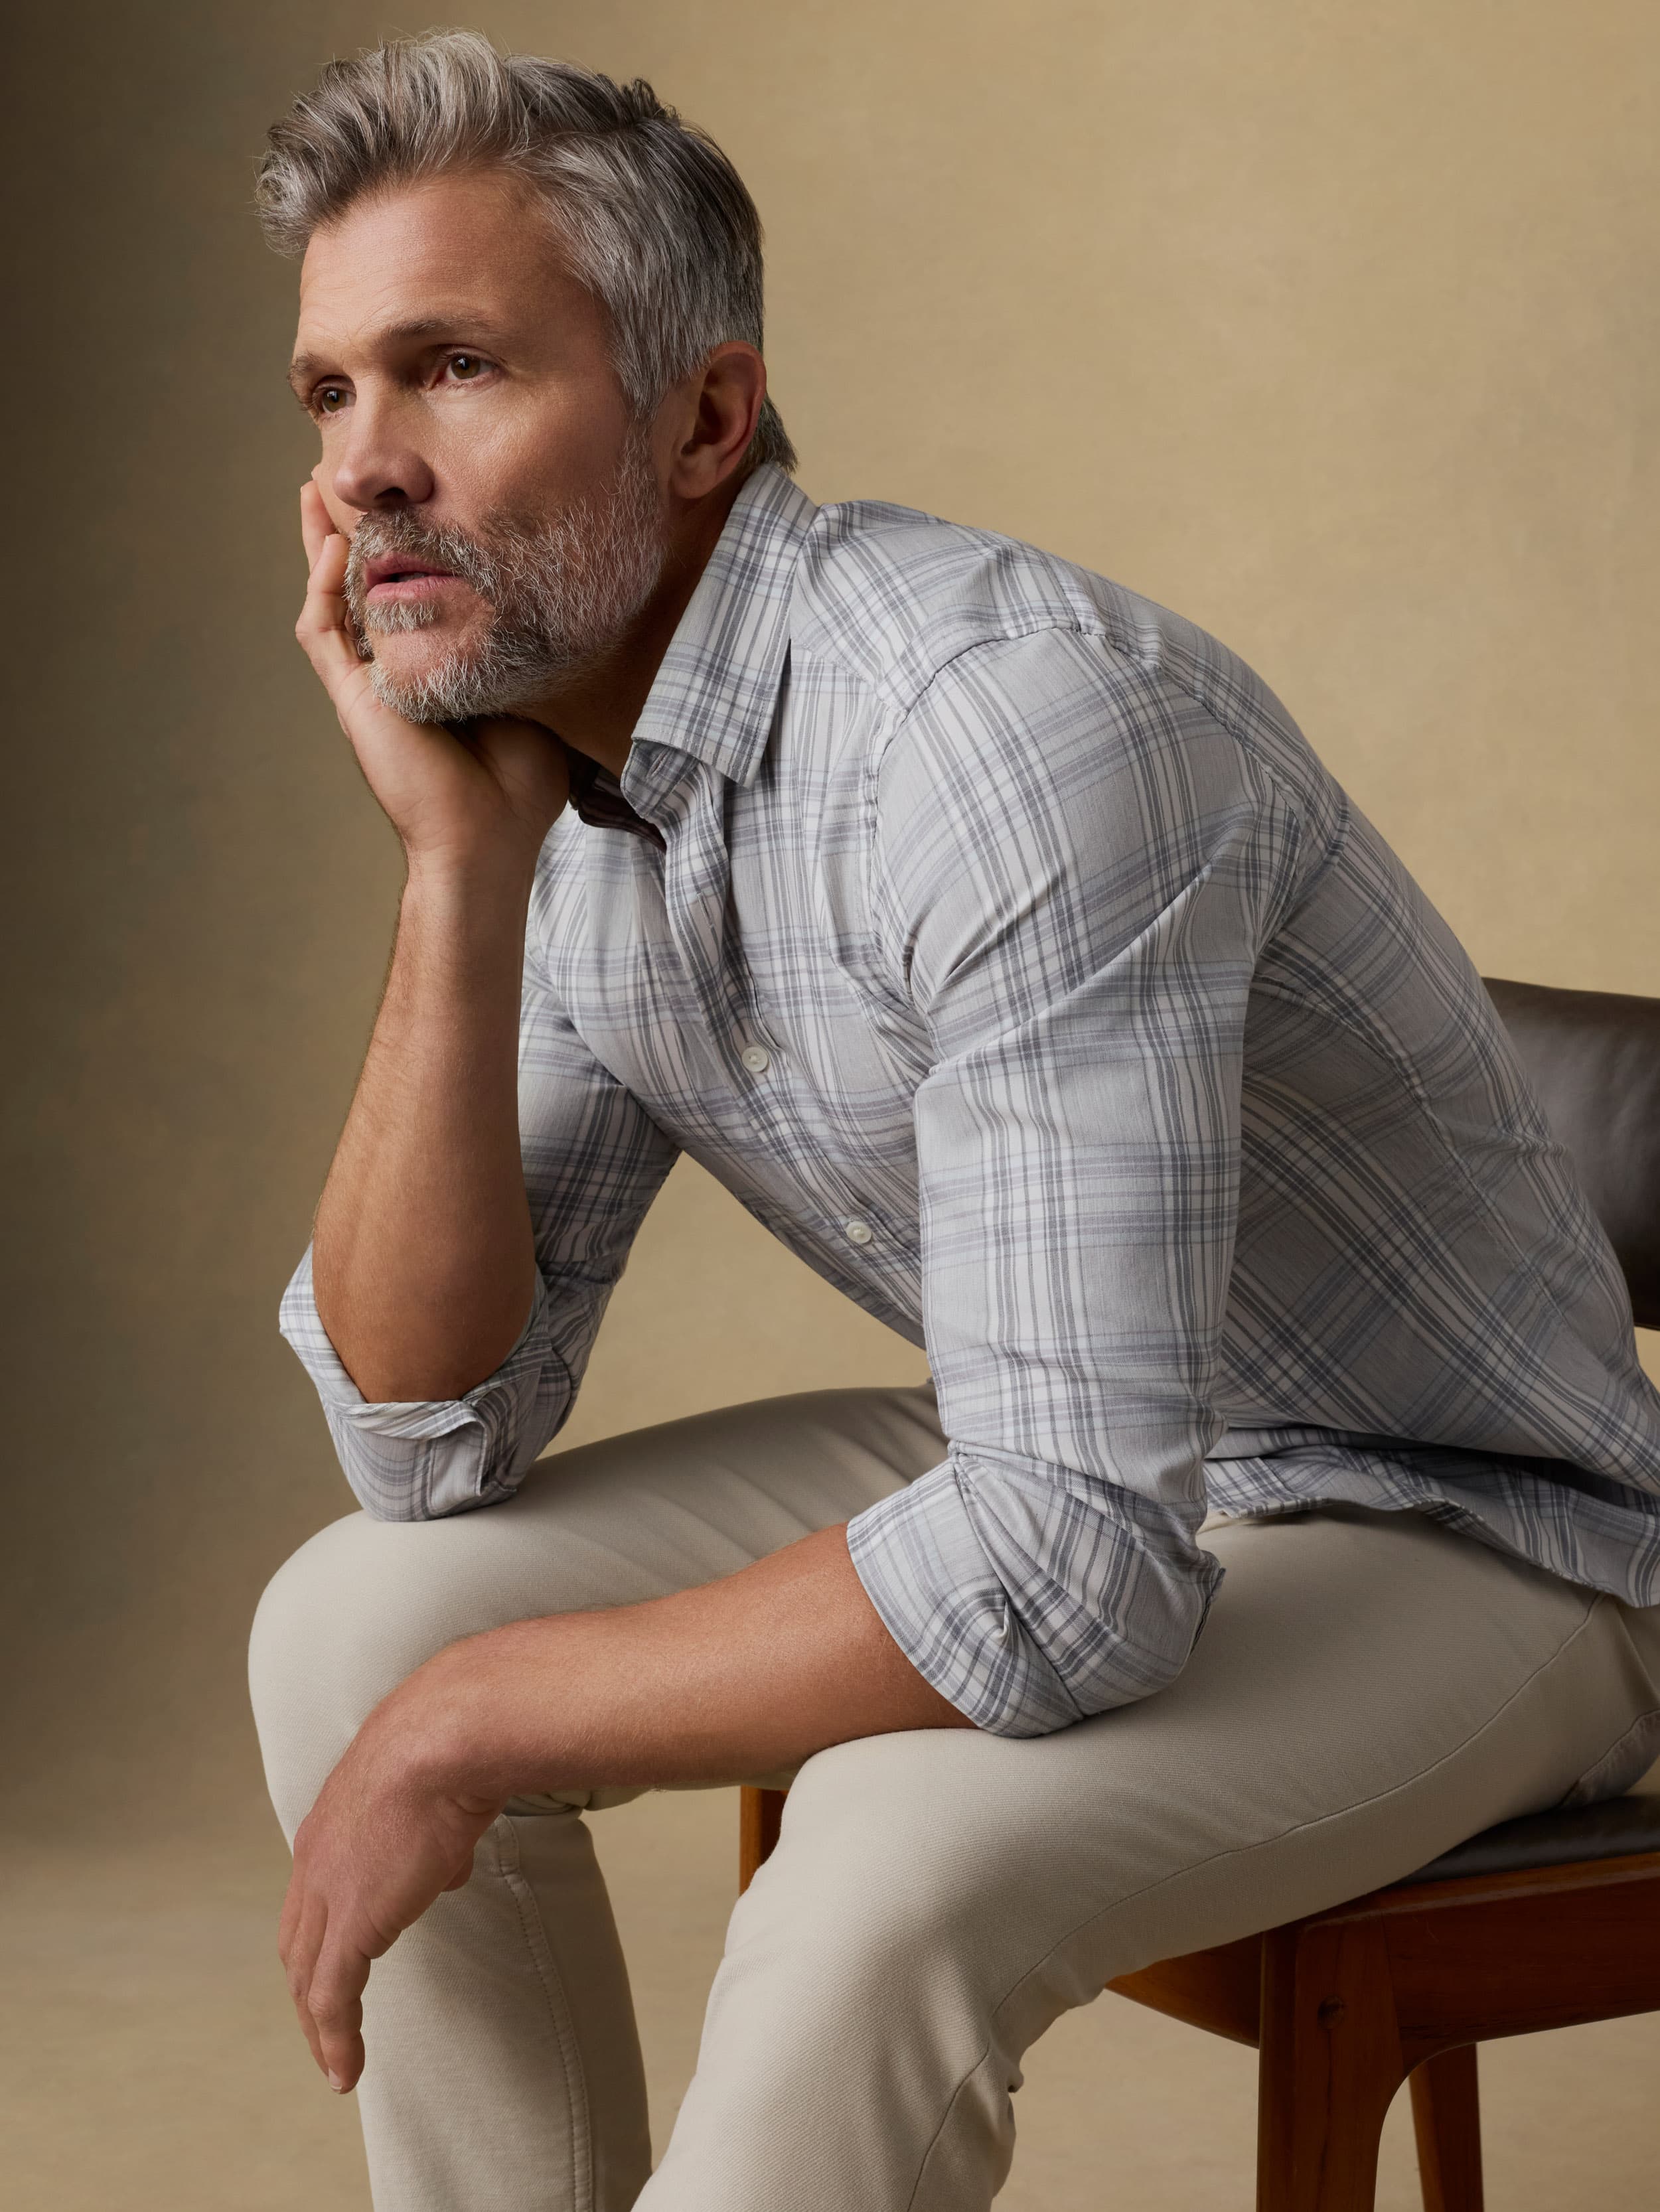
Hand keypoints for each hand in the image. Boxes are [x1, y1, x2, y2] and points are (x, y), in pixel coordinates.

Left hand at [278, 1684, 501, 2093]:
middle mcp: (314, 1860)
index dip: (320, 1933)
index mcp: (330, 1823)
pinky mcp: (351, 1924)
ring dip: (317, 2025)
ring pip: (307, 1978)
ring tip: (334, 2063)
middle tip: (325, 2028)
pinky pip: (333, 1999)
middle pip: (296, 1943)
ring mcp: (328, 1893)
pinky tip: (346, 2071)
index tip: (338, 1964)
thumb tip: (448, 1866)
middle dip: (307, 1989)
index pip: (312, 1894)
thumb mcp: (435, 1791)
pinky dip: (335, 2039)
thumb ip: (433, 1832)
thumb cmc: (453, 1745)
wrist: (447, 1736)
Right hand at [296, 477, 569, 874]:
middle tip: (337, 474)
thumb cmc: (520, 784)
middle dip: (346, 530)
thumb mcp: (530, 693)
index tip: (409, 499)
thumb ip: (526, 651)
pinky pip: (325, 632)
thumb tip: (560, 602)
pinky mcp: (354, 699)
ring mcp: (369, 684)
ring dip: (318, 544)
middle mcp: (393, 671)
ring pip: (329, 599)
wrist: (488, 838)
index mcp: (431, 669)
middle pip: (358, 585)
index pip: (407, 594)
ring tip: (315, 489)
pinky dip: (323, 586)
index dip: (399, 548)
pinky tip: (330, 544)